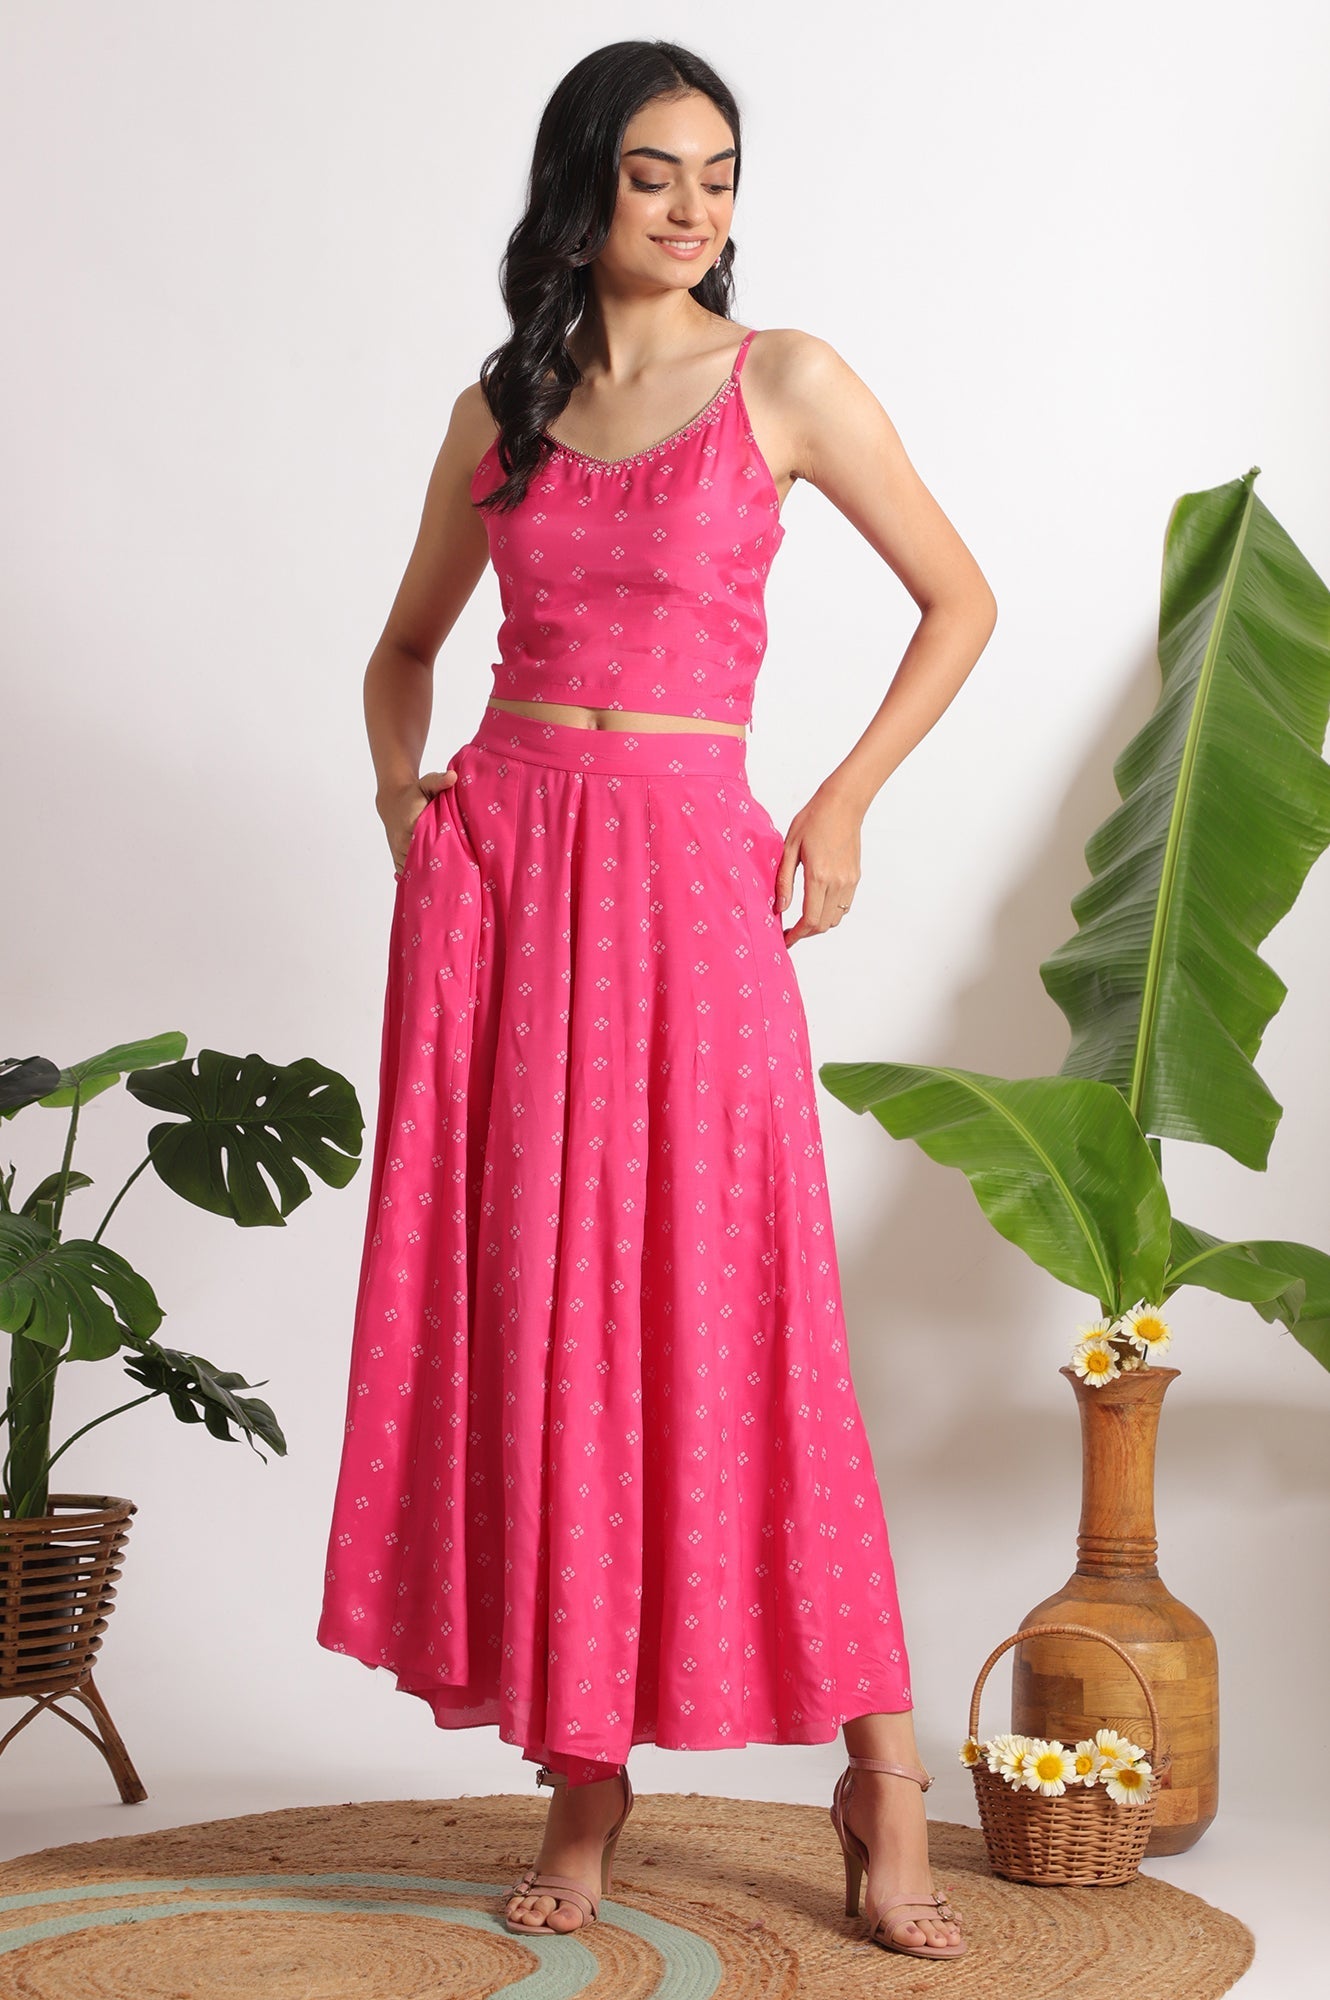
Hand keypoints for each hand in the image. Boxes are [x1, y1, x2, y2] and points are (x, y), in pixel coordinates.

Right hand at [383, 768, 458, 875]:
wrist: (393, 802)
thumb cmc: (414, 794)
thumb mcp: (426, 783)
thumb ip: (439, 781)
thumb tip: (453, 777)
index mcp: (410, 827)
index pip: (429, 846)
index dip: (443, 854)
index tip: (457, 861)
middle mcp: (403, 844)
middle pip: (423, 863)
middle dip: (439, 870)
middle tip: (457, 878)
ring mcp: (399, 854)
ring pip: (415, 872)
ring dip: (429, 878)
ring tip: (448, 885)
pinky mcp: (399, 861)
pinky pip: (409, 876)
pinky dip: (420, 881)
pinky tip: (434, 887)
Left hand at [775, 791, 862, 945]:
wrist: (843, 804)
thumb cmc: (813, 819)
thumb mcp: (789, 847)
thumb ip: (784, 880)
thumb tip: (779, 908)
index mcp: (819, 876)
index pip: (809, 920)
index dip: (796, 935)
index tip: (785, 940)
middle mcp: (838, 882)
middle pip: (823, 924)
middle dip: (805, 933)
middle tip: (790, 931)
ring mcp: (849, 881)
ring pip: (835, 918)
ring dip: (819, 924)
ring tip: (802, 918)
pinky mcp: (855, 877)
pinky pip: (844, 906)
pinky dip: (830, 912)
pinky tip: (817, 903)